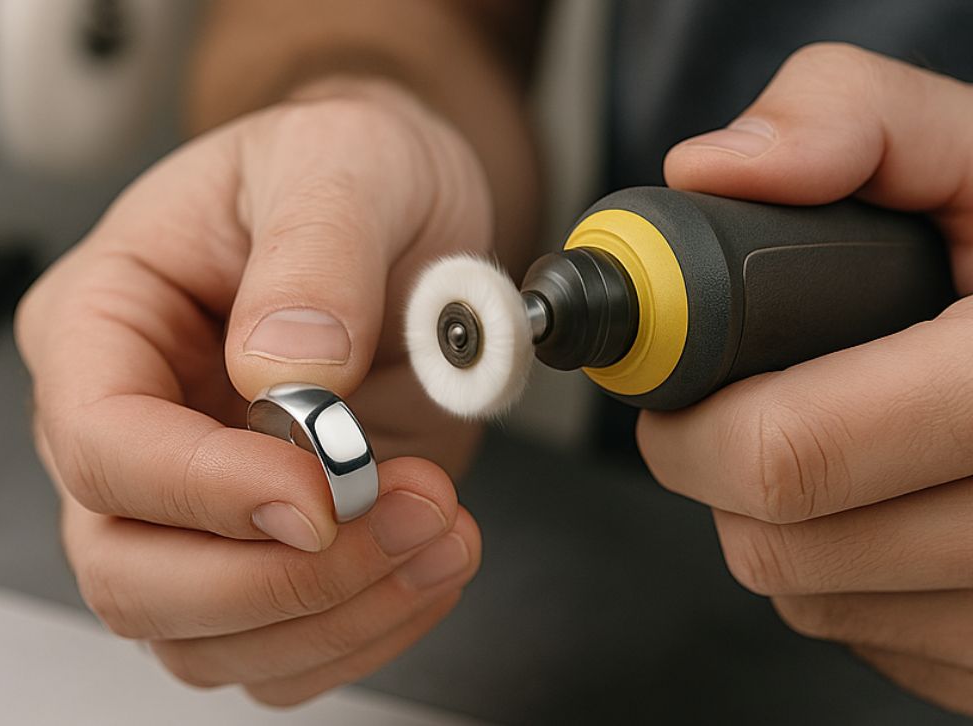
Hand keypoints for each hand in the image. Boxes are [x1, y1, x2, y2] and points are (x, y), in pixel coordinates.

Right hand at [15, 80, 486, 704]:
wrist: (400, 208)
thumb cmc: (345, 168)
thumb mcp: (341, 163)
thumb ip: (313, 257)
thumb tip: (286, 371)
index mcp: (101, 323)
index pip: (100, 443)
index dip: (203, 489)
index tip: (320, 491)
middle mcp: (130, 429)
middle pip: (128, 573)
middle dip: (271, 581)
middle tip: (401, 515)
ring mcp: (195, 504)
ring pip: (205, 637)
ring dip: (335, 614)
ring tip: (441, 528)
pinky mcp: (270, 545)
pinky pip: (282, 647)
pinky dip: (364, 630)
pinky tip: (430, 557)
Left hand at [640, 43, 972, 714]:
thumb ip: (853, 119)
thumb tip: (713, 170)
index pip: (786, 456)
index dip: (698, 415)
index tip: (681, 376)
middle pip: (773, 543)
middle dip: (719, 464)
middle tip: (741, 397)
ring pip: (802, 594)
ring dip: (783, 517)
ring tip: (848, 430)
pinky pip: (858, 633)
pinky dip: (844, 571)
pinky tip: (897, 494)